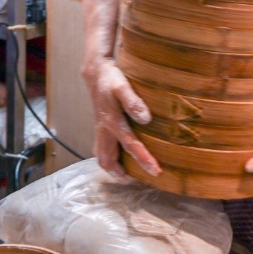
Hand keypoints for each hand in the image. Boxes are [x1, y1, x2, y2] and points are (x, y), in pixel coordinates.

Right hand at [84, 58, 159, 180]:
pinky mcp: (100, 127)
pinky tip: (120, 158)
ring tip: (127, 176)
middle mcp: (104, 130)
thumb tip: (146, 119)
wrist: (96, 73)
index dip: (143, 159)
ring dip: (113, 169)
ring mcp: (100, 130)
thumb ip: (133, 102)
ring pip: (102, 157)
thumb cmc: (110, 80)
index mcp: (112, 123)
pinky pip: (102, 149)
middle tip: (138, 181)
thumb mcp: (122, 87)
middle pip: (107, 161)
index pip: (130, 146)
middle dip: (121, 175)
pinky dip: (109, 159)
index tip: (156, 171)